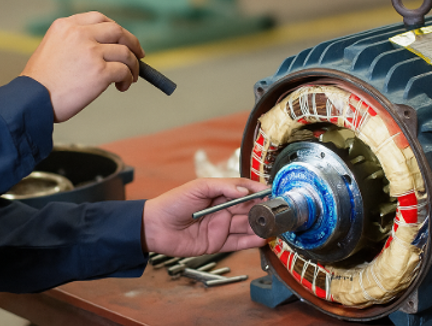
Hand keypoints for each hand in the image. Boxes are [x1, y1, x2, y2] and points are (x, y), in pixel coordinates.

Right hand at [20, 11, 144, 121]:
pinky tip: (122, 86)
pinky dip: (128, 78)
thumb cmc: (40, 82)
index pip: (99, 18)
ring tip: (130, 77)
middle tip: (138, 55)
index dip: (115, 29)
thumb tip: (102, 49)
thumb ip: (73, 41)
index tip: (123, 39)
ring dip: (132, 65)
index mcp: (66, 25)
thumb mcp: (52, 48)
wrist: (31, 100)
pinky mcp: (99, 71)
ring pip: (125, 52)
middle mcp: (79, 34)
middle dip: (132, 42)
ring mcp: (91, 51)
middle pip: (117, 30)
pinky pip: (124, 70)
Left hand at [141, 178, 266, 256]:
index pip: (243, 191)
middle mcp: (221, 210)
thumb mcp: (198, 187)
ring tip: (274, 225)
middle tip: (277, 211)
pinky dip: (251, 241)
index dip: (257, 191)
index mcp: (218, 194)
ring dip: (260, 226)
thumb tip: (245, 190)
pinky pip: (238, 243)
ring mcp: (220, 227)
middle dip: (262, 210)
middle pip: (247, 210)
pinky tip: (262, 238)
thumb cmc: (172, 203)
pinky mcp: (217, 243)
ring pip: (245, 226)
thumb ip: (223, 187)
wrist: (154, 226)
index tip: (271, 192)